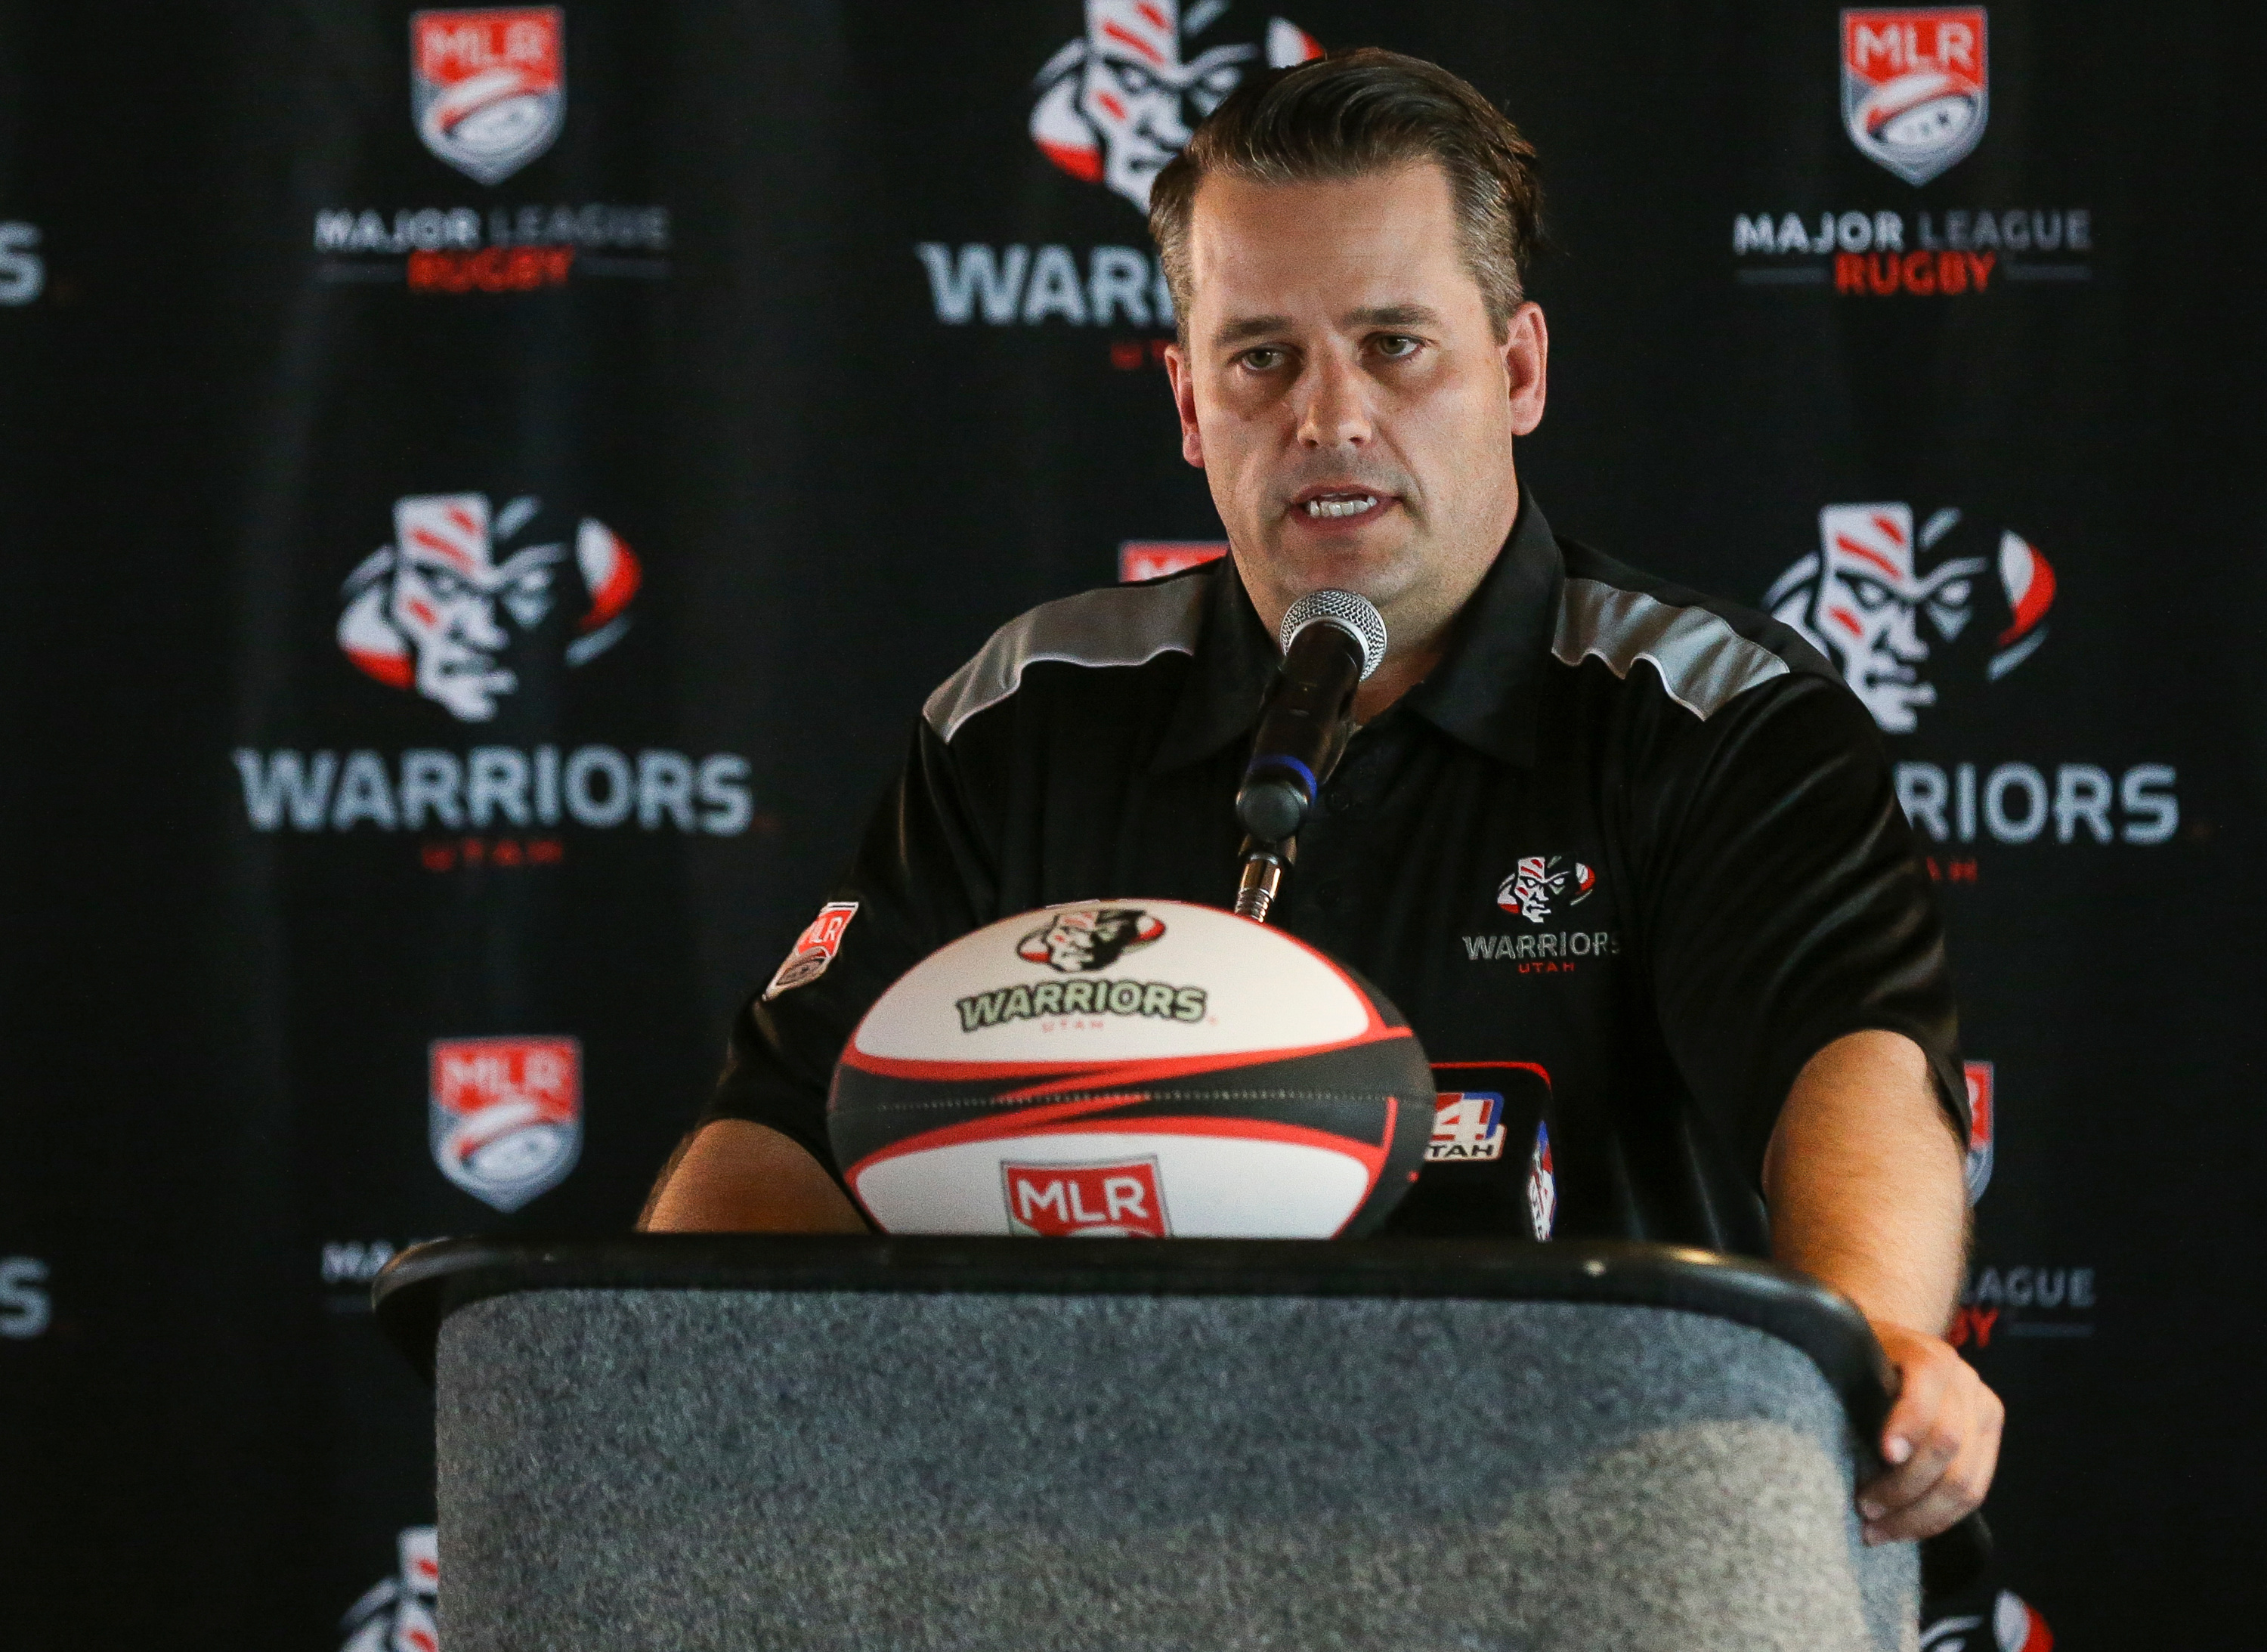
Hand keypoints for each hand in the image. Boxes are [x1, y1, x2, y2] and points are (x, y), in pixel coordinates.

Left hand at [1859, 1320, 2003, 1542]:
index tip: (1884, 1455)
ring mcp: (1984, 1411)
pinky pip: (1975, 1493)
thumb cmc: (1863, 1359)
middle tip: (1864, 1510)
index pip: (1927, 1396)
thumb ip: (1854, 1390)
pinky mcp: (1990, 1441)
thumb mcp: (1853, 1360)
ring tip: (1879, 1531)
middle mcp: (1965, 1382)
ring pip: (1968, 1481)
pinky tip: (1907, 1530)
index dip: (1908, 1427)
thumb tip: (1835, 1444)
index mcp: (1931, 1357)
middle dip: (1905, 1488)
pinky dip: (1940, 1518)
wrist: (1899, 1348)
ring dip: (1922, 1516)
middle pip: (1948, 1445)